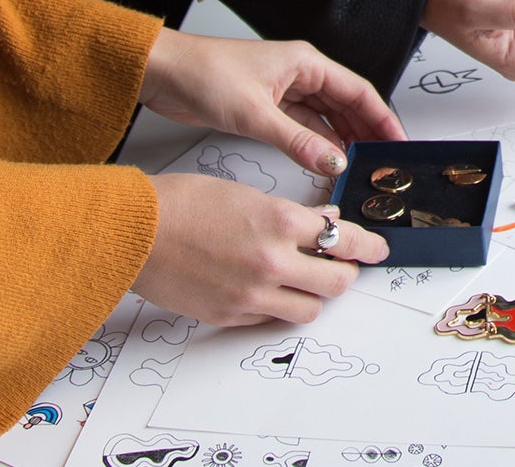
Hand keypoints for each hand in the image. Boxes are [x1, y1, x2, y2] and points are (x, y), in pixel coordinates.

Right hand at [133, 177, 386, 325]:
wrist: (136, 231)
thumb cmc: (181, 203)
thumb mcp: (246, 194)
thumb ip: (287, 216)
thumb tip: (316, 226)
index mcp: (279, 222)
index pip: (344, 238)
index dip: (368, 245)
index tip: (378, 248)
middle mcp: (272, 262)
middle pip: (337, 281)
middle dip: (346, 273)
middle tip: (344, 265)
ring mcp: (252, 295)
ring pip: (310, 309)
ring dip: (315, 295)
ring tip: (306, 280)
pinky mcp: (231, 316)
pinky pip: (271, 319)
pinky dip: (279, 306)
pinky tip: (270, 289)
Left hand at [139, 32, 403, 177]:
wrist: (160, 72)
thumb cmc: (201, 73)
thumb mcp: (254, 113)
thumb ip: (297, 141)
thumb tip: (332, 161)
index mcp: (304, 62)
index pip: (357, 91)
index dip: (381, 117)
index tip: (396, 141)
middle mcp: (298, 74)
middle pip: (345, 104)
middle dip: (366, 131)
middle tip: (382, 159)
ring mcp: (282, 90)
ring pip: (324, 118)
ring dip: (341, 140)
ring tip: (358, 165)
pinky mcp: (265, 106)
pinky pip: (302, 126)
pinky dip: (315, 144)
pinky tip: (323, 161)